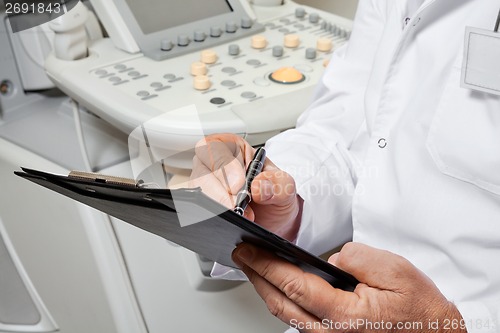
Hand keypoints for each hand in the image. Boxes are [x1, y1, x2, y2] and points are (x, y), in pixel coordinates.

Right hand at [189, 134, 301, 239]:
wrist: (272, 220)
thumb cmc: (273, 194)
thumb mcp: (285, 185)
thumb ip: (278, 183)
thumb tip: (259, 186)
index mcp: (232, 148)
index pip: (216, 147)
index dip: (224, 165)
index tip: (238, 185)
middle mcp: (213, 164)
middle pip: (202, 172)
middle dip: (221, 193)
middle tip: (238, 208)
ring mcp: (203, 185)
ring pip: (196, 193)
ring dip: (217, 207)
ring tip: (241, 217)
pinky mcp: (199, 206)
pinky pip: (196, 210)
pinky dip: (210, 217)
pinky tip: (228, 222)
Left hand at [232, 242, 465, 332]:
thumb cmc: (419, 308)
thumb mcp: (394, 270)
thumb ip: (357, 258)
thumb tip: (330, 259)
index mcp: (345, 315)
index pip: (293, 284)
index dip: (265, 265)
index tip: (248, 250)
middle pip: (280, 303)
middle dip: (255, 277)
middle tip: (241, 256)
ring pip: (286, 315)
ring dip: (265, 289)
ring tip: (254, 268)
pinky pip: (298, 321)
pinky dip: (283, 301)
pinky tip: (279, 287)